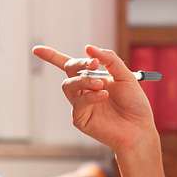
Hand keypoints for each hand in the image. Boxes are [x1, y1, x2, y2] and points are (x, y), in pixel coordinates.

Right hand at [31, 44, 158, 157]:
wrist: (139, 128)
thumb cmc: (134, 103)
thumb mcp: (125, 75)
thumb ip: (109, 60)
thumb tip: (88, 48)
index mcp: (93, 77)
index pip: (69, 64)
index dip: (51, 56)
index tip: (37, 49)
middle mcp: (84, 90)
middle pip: (69, 70)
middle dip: (79, 63)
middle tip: (94, 64)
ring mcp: (80, 104)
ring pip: (68, 84)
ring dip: (83, 80)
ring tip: (101, 84)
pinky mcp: (80, 118)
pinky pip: (78, 102)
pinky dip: (91, 96)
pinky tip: (104, 96)